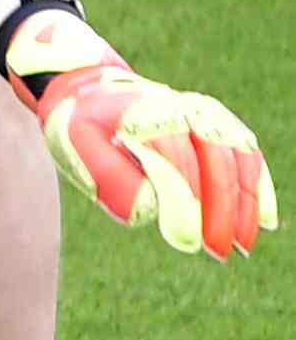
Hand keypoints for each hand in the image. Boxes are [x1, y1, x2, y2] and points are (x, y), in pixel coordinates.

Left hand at [7, 22, 269, 259]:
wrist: (89, 87)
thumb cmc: (80, 125)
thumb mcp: (78, 147)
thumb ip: (111, 177)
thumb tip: (147, 212)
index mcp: (148, 114)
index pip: (177, 159)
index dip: (187, 202)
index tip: (190, 240)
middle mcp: (184, 109)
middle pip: (216, 160)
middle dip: (222, 209)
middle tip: (218, 252)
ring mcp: (205, 115)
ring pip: (239, 158)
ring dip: (246, 203)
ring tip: (243, 244)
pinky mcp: (217, 124)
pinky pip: (246, 154)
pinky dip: (257, 186)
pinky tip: (262, 219)